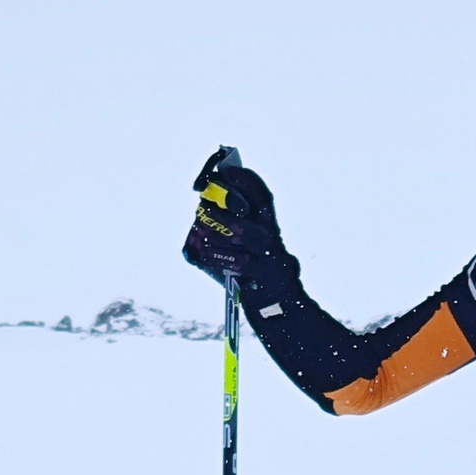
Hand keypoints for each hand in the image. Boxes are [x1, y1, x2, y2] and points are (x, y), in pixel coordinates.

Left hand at [183, 147, 292, 290]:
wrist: (275, 304)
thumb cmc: (254, 268)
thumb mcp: (249, 243)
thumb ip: (232, 223)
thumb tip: (205, 204)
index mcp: (268, 225)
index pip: (262, 196)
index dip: (246, 181)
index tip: (228, 170)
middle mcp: (271, 238)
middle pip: (250, 211)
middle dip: (225, 204)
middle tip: (204, 204)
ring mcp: (267, 258)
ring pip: (241, 234)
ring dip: (216, 228)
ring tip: (199, 227)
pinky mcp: (258, 277)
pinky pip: (234, 262)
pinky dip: (213, 255)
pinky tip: (200, 251)